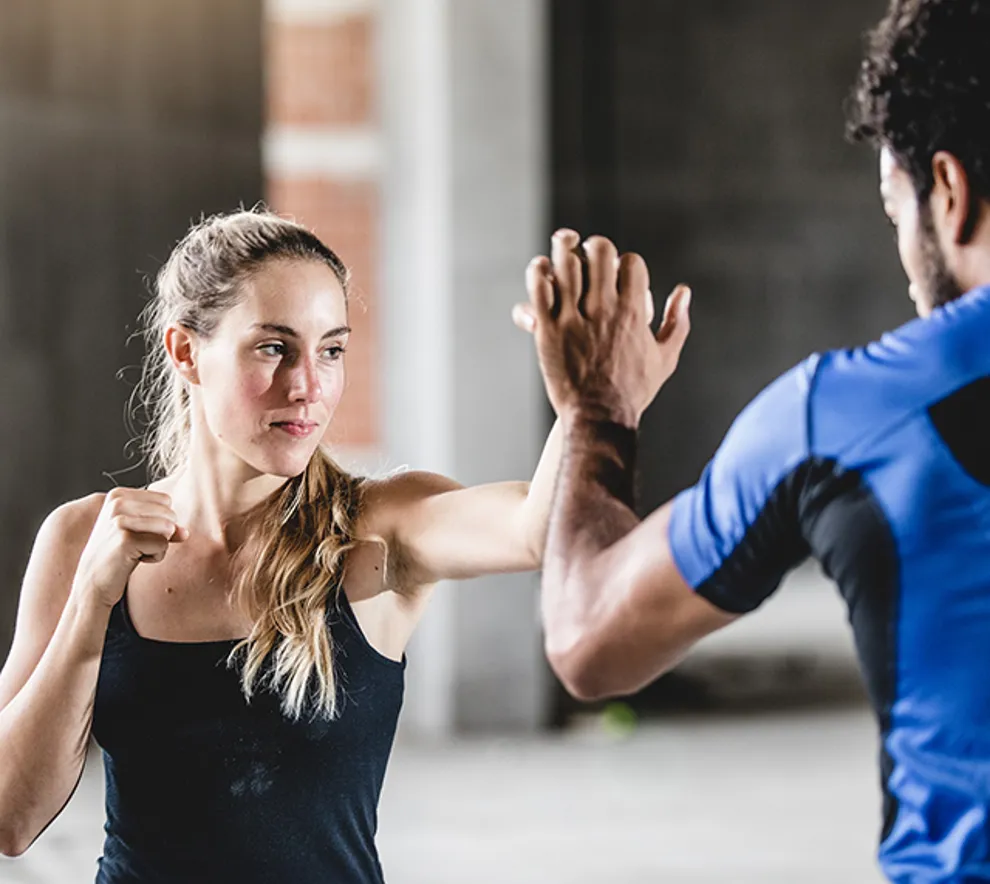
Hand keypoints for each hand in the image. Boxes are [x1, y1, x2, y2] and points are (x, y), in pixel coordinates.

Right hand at [71, 488, 187, 608]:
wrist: (92, 581)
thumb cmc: (118, 554)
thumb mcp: (141, 532)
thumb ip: (165, 526)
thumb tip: (185, 532)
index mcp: (119, 495)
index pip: (166, 500)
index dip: (160, 521)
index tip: (137, 533)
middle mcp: (118, 503)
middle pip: (169, 513)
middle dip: (161, 534)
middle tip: (136, 545)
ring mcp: (120, 520)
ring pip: (168, 528)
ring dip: (159, 546)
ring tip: (136, 551)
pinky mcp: (126, 539)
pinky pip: (163, 545)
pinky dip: (155, 557)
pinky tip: (134, 560)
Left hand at [512, 229, 690, 426]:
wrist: (598, 418)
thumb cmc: (634, 392)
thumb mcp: (665, 358)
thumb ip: (677, 323)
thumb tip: (683, 290)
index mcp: (635, 313)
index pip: (631, 263)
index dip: (625, 262)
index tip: (618, 272)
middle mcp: (605, 310)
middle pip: (600, 253)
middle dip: (595, 248)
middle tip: (588, 254)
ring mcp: (574, 318)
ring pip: (567, 263)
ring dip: (564, 248)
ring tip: (563, 248)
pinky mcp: (548, 329)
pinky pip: (540, 287)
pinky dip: (539, 272)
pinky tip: (541, 270)